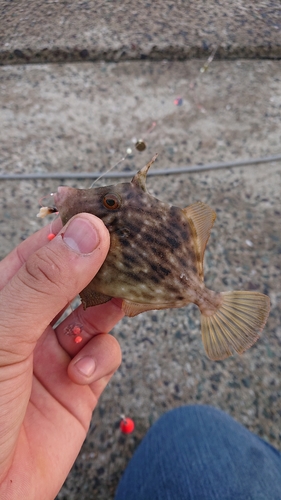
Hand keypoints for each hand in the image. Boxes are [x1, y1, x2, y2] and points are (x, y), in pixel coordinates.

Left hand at [0, 214, 123, 498]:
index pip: (40, 251)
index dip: (72, 232)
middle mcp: (28, 323)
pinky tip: (83, 370)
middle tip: (127, 258)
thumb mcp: (3, 336)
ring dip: (106, 310)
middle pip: (75, 279)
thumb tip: (88, 231)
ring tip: (108, 311)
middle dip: (100, 270)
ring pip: (96, 313)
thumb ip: (45, 283)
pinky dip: (102, 356)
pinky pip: (104, 355)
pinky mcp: (79, 385)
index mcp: (2, 300)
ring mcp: (54, 353)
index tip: (106, 218)